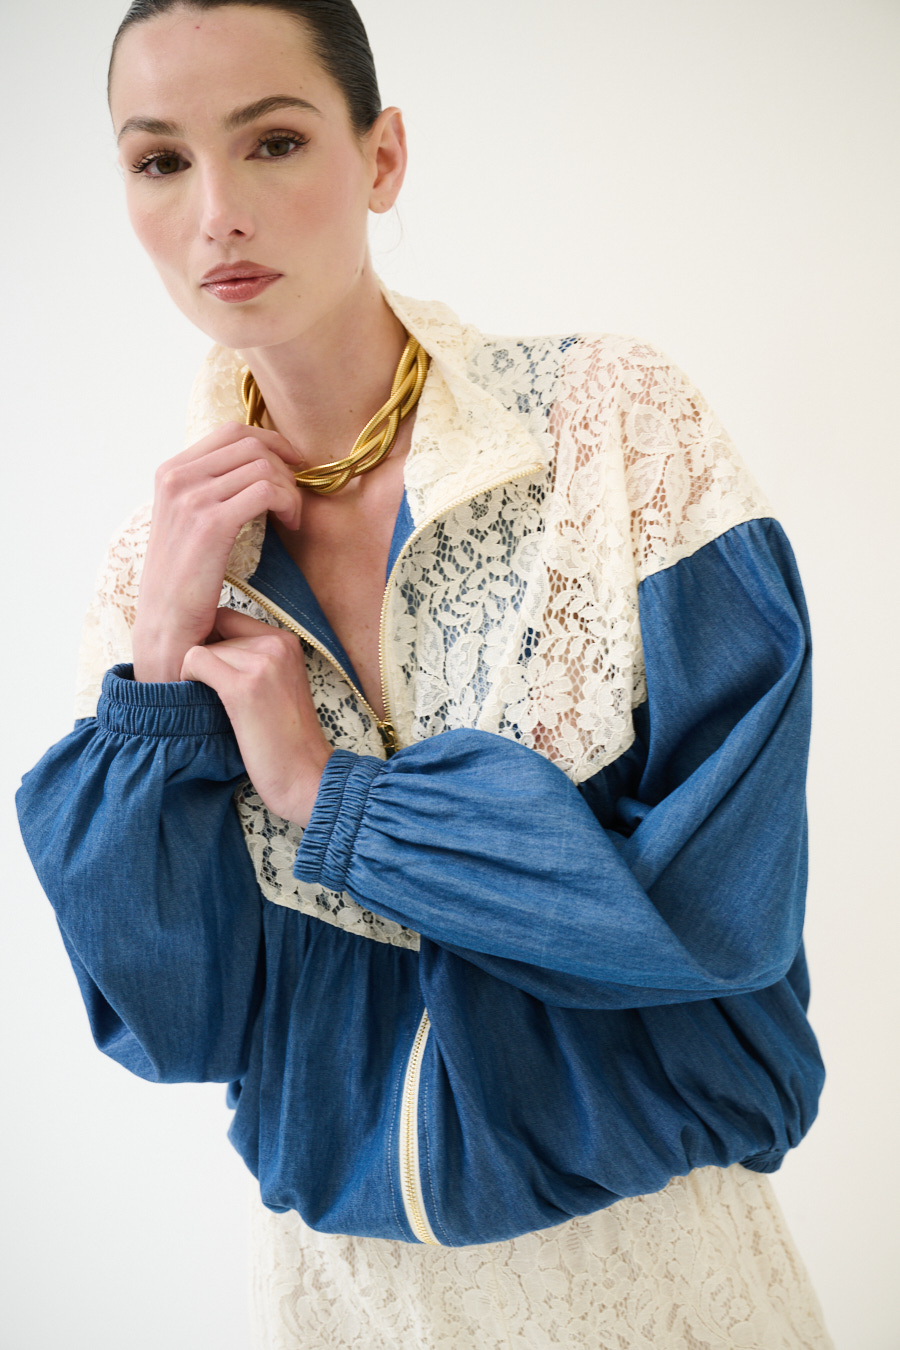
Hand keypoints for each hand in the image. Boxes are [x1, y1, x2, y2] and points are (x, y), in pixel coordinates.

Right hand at [133, 422, 303, 681]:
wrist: (166, 623)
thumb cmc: (186, 577)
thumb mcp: (189, 520)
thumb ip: (213, 487)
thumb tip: (258, 464)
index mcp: (170, 471)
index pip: (231, 432)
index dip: (271, 442)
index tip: (293, 464)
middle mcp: (176, 477)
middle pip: (250, 445)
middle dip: (284, 467)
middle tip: (294, 499)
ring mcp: (191, 498)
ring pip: (263, 467)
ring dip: (290, 491)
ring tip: (292, 518)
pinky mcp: (210, 524)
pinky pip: (267, 492)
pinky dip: (288, 504)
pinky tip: (291, 525)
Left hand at [180, 608, 331, 826]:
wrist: (306, 777)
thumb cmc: (285, 739)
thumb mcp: (277, 685)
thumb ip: (249, 659)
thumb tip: (200, 645)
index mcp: (287, 641)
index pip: (227, 617)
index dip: (209, 640)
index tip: (207, 670)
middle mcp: (278, 644)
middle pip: (214, 632)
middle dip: (203, 660)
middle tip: (206, 692)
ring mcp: (263, 663)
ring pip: (202, 648)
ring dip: (196, 674)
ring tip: (210, 703)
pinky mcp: (244, 687)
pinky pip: (196, 661)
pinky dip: (187, 679)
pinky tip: (199, 700)